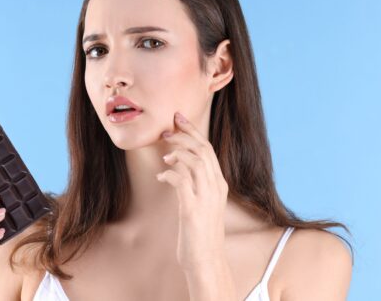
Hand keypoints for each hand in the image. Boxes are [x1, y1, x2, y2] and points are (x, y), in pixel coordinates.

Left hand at [157, 112, 228, 270]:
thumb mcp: (202, 205)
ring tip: (164, 154)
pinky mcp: (192, 210)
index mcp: (219, 184)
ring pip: (195, 161)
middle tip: (167, 130)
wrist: (206, 261)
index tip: (179, 119)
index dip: (193, 132)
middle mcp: (215, 188)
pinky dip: (170, 173)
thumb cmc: (201, 234)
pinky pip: (181, 181)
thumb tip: (179, 169)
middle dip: (184, 135)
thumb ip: (196, 186)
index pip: (208, 150)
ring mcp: (205, 198)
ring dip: (177, 152)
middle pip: (203, 150)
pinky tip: (161, 177)